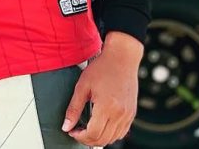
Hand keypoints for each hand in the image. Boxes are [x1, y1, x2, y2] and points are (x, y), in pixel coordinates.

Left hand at [63, 32, 143, 146]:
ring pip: (113, 138)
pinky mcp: (132, 113)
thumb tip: (66, 126)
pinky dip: (110, 134)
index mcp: (107, 107)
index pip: (93, 134)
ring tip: (87, 130)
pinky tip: (100, 126)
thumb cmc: (102, 68)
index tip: (71, 131)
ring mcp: (128, 115)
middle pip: (103, 139)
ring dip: (99, 139)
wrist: (122, 58)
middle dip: (87, 140)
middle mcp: (120, 114)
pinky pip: (122, 132)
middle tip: (77, 131)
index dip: (80, 136)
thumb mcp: (82, 86)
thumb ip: (73, 108)